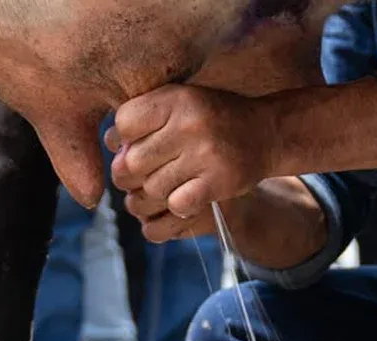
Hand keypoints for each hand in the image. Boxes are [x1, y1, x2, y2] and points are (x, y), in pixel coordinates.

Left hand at [106, 84, 278, 220]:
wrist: (267, 132)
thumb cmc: (211, 119)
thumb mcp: (179, 103)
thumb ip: (143, 118)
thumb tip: (109, 145)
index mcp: (176, 98)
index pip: (123, 123)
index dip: (123, 139)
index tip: (138, 143)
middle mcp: (190, 124)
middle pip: (131, 163)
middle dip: (131, 175)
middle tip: (143, 175)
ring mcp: (206, 154)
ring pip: (152, 189)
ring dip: (156, 193)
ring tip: (170, 183)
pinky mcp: (219, 183)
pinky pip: (176, 206)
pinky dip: (177, 206)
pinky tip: (188, 195)